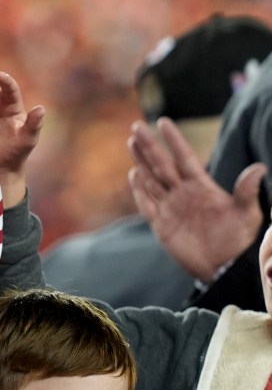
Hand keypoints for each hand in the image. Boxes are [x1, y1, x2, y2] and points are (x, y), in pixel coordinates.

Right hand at [128, 118, 265, 280]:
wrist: (222, 267)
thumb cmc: (237, 240)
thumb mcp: (247, 215)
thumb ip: (247, 191)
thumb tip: (260, 168)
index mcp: (201, 186)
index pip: (184, 157)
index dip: (173, 140)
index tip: (163, 122)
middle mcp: (182, 192)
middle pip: (161, 164)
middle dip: (149, 145)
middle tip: (137, 125)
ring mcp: (170, 206)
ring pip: (151, 179)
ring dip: (141, 161)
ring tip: (131, 142)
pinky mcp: (161, 223)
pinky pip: (147, 203)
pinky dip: (139, 189)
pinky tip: (133, 174)